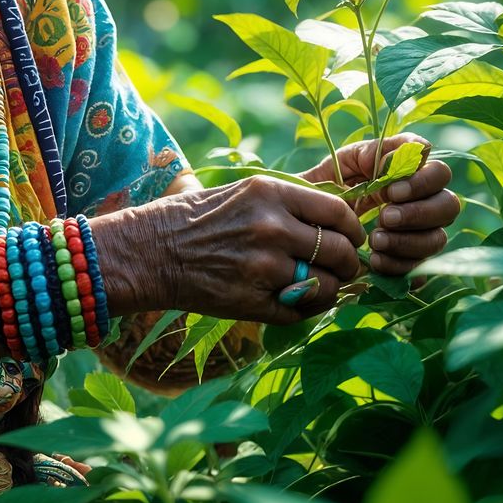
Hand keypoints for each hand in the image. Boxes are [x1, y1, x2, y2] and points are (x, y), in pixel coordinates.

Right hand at [135, 174, 368, 325]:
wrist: (149, 251)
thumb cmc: (194, 217)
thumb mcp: (244, 191)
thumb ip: (289, 202)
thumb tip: (335, 217)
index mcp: (271, 193)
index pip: (338, 212)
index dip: (353, 228)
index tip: (351, 236)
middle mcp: (273, 228)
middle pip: (340, 252)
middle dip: (348, 263)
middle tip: (342, 267)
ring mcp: (264, 268)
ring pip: (327, 286)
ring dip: (329, 289)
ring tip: (318, 285)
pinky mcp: (253, 302)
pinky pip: (302, 311)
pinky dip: (307, 308)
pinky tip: (296, 299)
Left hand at [300, 134, 458, 277]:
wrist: (311, 218)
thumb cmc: (332, 184)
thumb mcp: (344, 162)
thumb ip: (371, 153)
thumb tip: (398, 156)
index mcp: (412, 175)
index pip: (440, 173)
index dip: (422, 182)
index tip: (391, 191)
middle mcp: (424, 203)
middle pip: (449, 206)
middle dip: (418, 213)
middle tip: (385, 218)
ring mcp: (421, 234)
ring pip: (438, 240)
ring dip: (407, 241)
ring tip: (375, 241)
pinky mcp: (411, 262)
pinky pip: (421, 269)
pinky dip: (399, 266)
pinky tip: (376, 261)